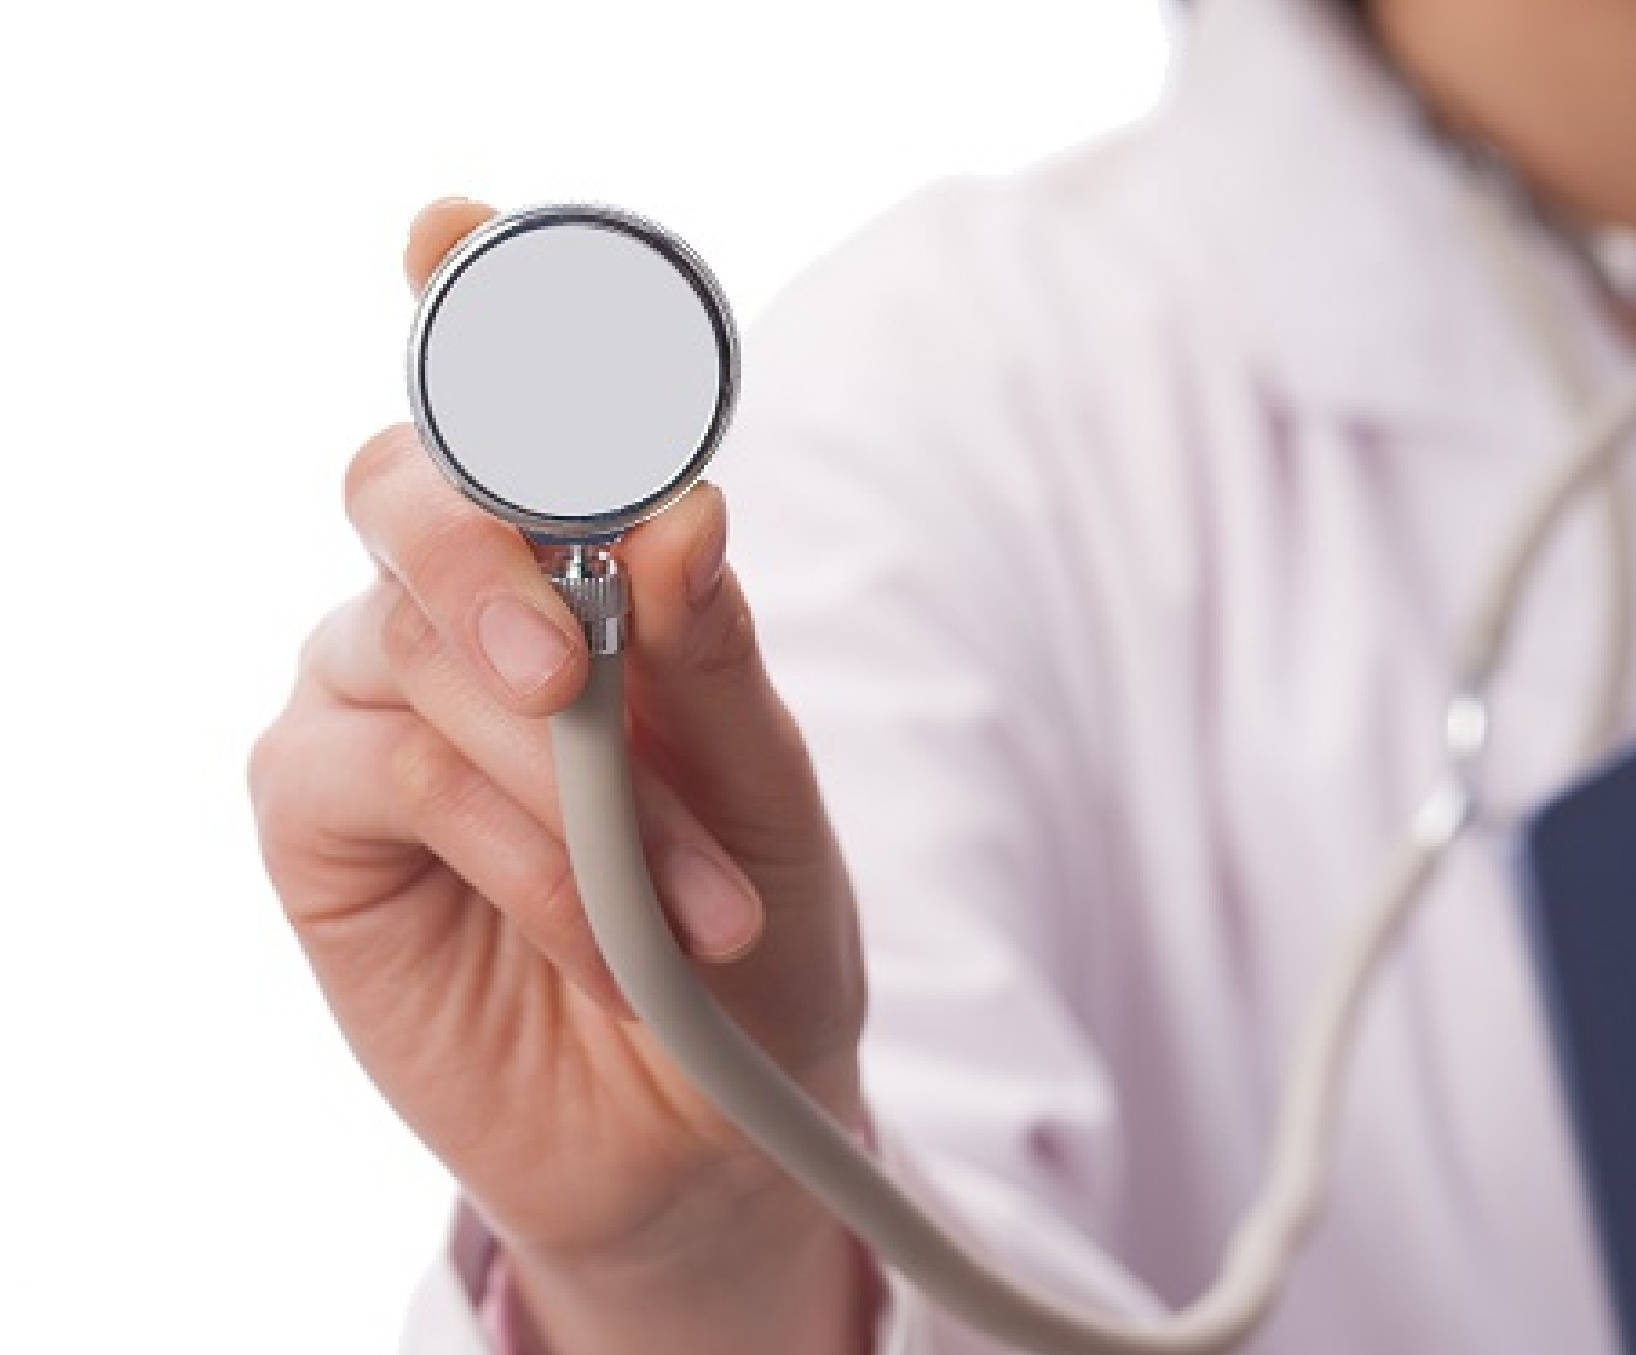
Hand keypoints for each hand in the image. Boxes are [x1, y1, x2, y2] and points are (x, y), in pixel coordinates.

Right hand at [249, 199, 874, 1354]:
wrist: (713, 1121)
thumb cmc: (750, 934)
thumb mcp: (773, 794)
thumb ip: (718, 655)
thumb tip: (680, 510)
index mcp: (583, 569)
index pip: (508, 406)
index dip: (476, 302)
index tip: (458, 227)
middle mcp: (463, 607)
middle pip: (408, 481)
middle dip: (488, 549)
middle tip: (575, 668)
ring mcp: (374, 702)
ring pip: (408, 639)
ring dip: (564, 781)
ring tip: (686, 912)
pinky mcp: (319, 814)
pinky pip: (384, 769)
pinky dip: (508, 848)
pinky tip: (596, 936)